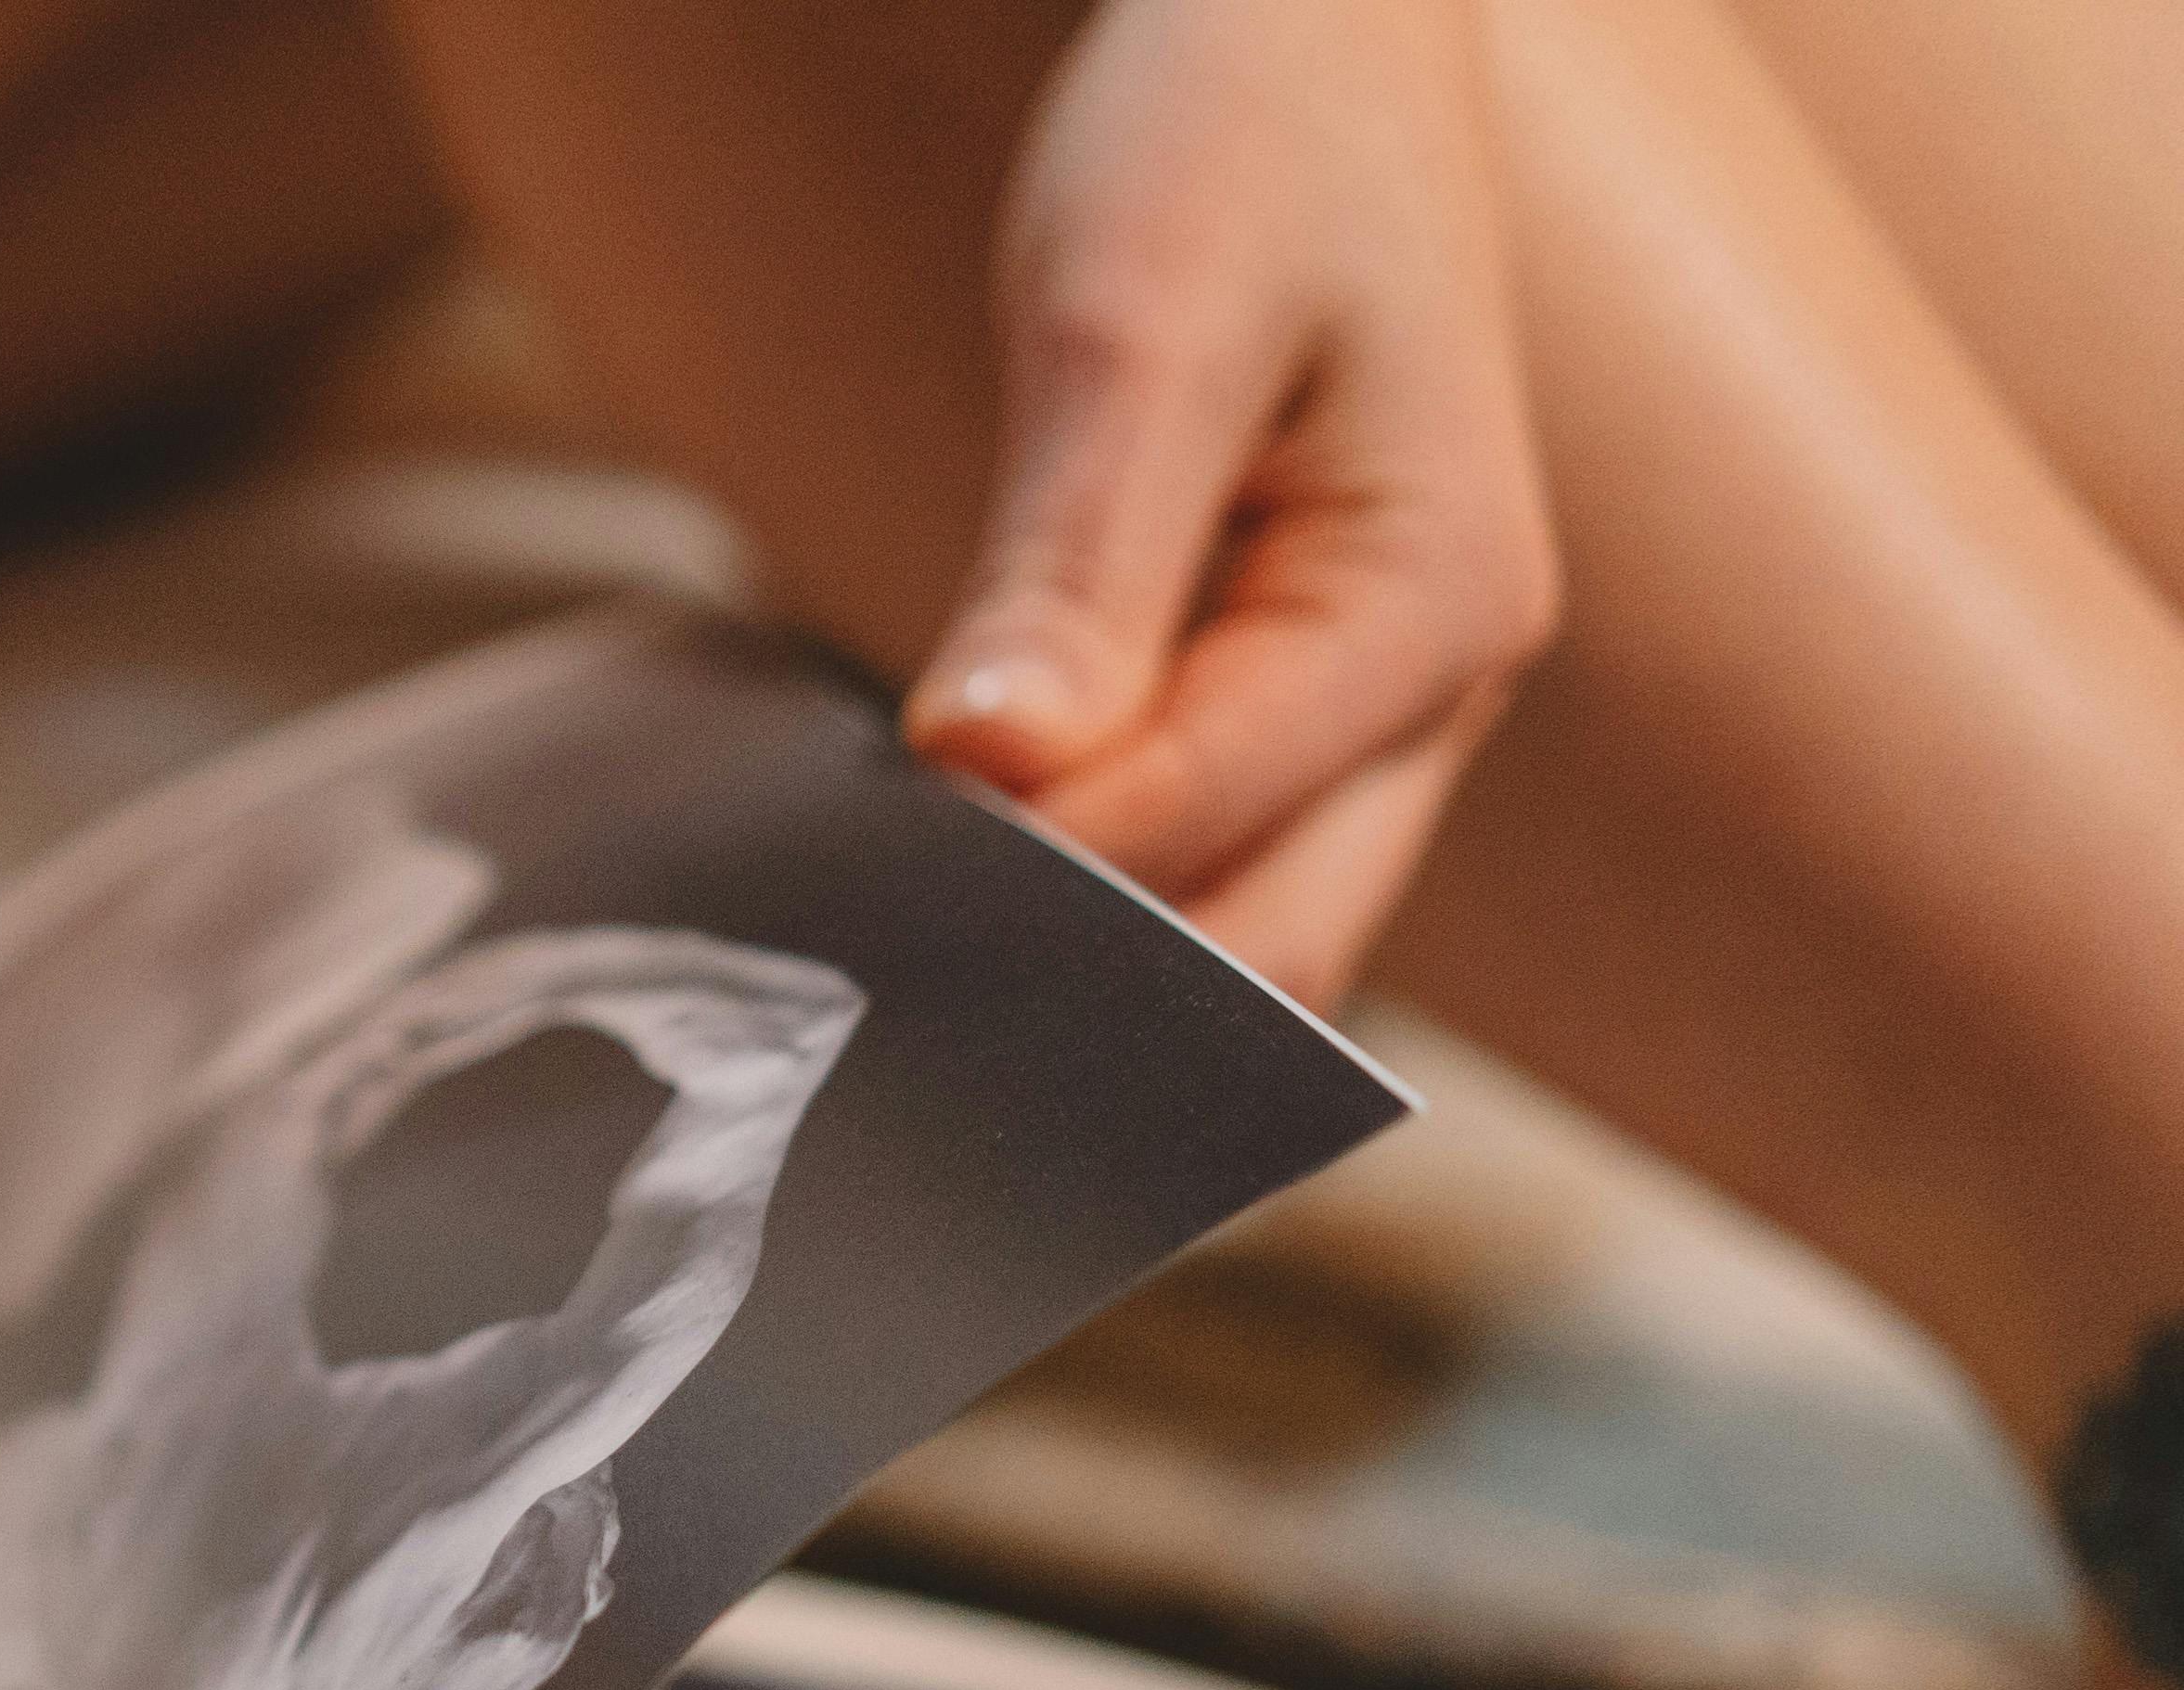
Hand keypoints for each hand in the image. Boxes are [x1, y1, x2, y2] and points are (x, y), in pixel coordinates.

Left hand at [902, 0, 1560, 1006]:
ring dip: (1076, 950)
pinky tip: (946, 867)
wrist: (1304, 50)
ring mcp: (1366, 715)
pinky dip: (1075, 881)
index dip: (1027, 877)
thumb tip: (998, 769)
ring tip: (900, 924)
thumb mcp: (1143, 328)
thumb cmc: (1243, 146)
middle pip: (1258, 951)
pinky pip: (1185, 854)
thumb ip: (1077, 565)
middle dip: (1081, 980)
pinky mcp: (1281, 703)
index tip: (867, 884)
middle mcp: (1434, 697)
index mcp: (1437, 612)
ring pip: (1228, 927)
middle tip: (874, 967)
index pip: (1202, 829)